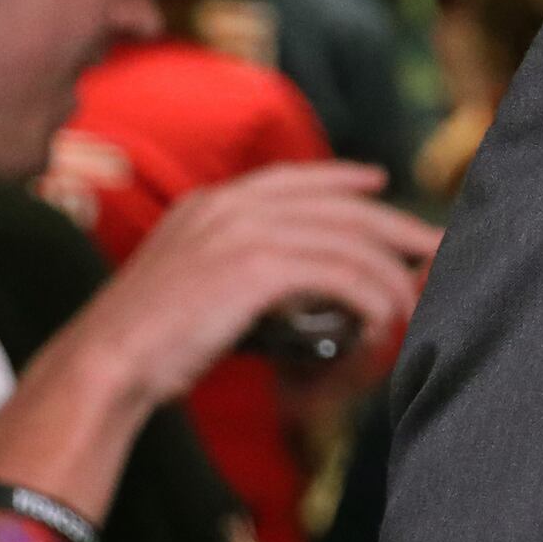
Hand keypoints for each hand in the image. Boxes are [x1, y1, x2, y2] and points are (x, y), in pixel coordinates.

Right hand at [63, 161, 436, 411]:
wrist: (106, 363)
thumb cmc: (148, 342)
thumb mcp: (190, 285)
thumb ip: (237, 266)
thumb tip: (302, 282)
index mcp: (208, 204)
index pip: (293, 178)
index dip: (342, 178)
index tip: (378, 183)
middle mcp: (229, 207)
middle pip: (340, 206)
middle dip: (395, 227)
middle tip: (437, 247)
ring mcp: (243, 233)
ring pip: (351, 243)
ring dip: (390, 279)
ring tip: (409, 308)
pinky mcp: (258, 269)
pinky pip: (342, 276)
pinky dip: (372, 302)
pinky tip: (381, 325)